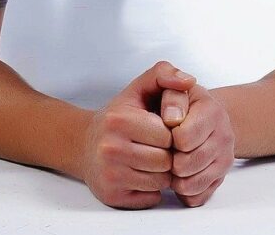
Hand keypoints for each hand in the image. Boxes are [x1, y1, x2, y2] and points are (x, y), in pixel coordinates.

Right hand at [80, 61, 196, 208]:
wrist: (84, 144)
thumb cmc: (117, 117)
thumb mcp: (137, 89)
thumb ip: (163, 75)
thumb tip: (189, 80)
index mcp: (119, 120)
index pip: (169, 136)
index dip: (169, 134)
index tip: (158, 130)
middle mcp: (111, 147)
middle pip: (166, 161)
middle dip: (166, 155)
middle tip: (154, 147)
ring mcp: (110, 173)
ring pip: (161, 182)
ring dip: (161, 173)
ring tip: (148, 160)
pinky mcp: (111, 195)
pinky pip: (151, 198)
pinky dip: (151, 189)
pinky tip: (138, 175)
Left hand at [169, 84, 234, 207]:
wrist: (201, 114)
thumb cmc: (179, 101)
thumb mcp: (171, 85)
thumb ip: (166, 83)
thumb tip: (171, 118)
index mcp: (212, 110)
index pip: (183, 137)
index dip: (165, 136)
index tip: (161, 130)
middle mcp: (225, 136)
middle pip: (187, 163)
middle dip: (168, 157)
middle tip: (162, 149)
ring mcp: (225, 160)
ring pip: (191, 183)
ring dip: (173, 176)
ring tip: (166, 161)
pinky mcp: (220, 179)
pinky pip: (197, 197)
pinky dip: (182, 190)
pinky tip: (176, 175)